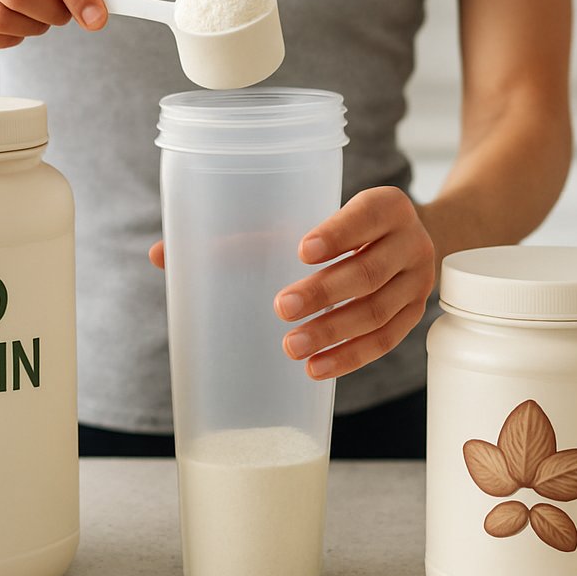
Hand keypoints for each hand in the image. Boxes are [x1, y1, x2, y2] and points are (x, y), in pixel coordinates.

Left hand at [147, 188, 436, 380]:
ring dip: (334, 333)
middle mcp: (409, 241)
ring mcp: (415, 282)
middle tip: (281, 309)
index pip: (365, 215)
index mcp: (385, 205)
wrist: (403, 240)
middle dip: (324, 292)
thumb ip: (238, 235)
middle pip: (368, 271)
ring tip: (292, 348)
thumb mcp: (299, 217)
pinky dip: (350, 358)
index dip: (338, 232)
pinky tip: (317, 370)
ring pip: (377, 312)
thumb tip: (160, 255)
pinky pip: (384, 342)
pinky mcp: (413, 316)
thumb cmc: (334, 229)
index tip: (300, 249)